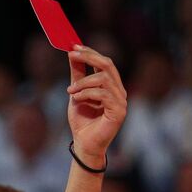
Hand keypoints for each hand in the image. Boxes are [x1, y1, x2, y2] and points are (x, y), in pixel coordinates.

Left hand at [66, 45, 126, 164]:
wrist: (84, 144)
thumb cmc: (82, 121)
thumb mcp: (76, 93)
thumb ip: (78, 74)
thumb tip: (73, 53)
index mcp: (111, 85)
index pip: (104, 62)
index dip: (90, 52)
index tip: (73, 47)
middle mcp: (119, 90)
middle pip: (107, 64)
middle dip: (88, 57)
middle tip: (71, 55)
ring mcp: (121, 101)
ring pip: (103, 79)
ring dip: (83, 83)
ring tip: (70, 92)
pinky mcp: (119, 111)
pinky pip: (103, 94)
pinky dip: (86, 94)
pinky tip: (76, 99)